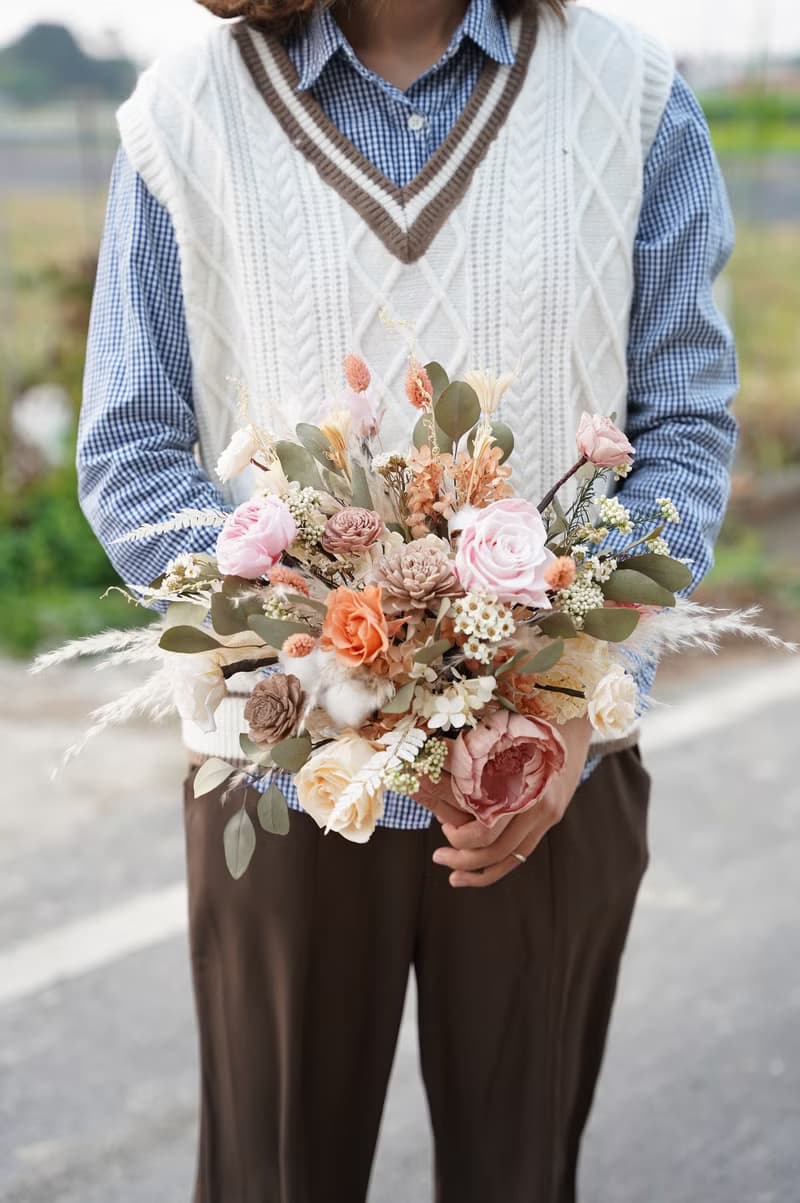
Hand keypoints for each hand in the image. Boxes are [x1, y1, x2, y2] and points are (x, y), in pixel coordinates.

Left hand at [430, 715, 592, 888]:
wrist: (575, 716)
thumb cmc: (529, 717)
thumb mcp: (501, 730)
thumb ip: (476, 752)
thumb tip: (435, 762)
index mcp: (522, 784)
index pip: (487, 829)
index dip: (460, 836)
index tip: (442, 826)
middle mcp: (539, 804)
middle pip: (496, 848)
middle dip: (463, 857)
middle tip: (439, 855)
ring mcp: (548, 813)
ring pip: (511, 857)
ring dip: (479, 870)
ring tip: (454, 876)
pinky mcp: (551, 817)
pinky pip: (523, 852)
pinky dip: (499, 866)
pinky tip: (476, 873)